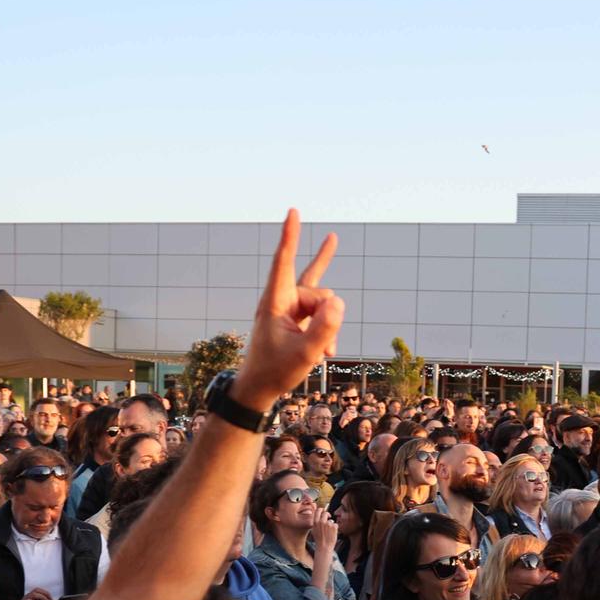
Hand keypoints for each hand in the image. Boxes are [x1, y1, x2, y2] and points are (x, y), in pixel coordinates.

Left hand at [231, 212, 343, 409]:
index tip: (293, 211)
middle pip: (316, 289)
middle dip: (327, 312)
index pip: (284, 262)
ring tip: (323, 351)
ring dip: (328, 326)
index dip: (290, 236)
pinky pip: (322, 313)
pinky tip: (327, 352)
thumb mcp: (305, 354)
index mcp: (275, 301)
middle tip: (323, 343)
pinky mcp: (297, 318)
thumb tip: (340, 301)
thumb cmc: (275, 371)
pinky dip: (327, 331)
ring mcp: (290, 309)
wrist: (259, 388)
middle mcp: (282, 300)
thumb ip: (325, 328)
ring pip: (323, 302)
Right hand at [310, 514, 339, 563]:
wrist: (324, 547)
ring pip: (331, 521)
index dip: (321, 510)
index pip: (318, 510)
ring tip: (329, 533)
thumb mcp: (314, 530)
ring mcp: (328, 524)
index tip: (323, 510)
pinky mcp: (334, 526)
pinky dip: (335, 529)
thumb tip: (319, 517)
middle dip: (328, 515)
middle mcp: (321, 522)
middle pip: (326, 513)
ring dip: (331, 525)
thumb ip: (316, 523)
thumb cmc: (319, 540)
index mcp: (315, 522)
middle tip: (329, 517)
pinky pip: (335, 525)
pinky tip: (332, 534)